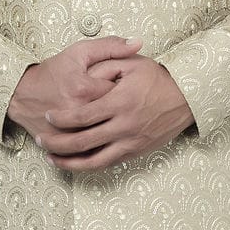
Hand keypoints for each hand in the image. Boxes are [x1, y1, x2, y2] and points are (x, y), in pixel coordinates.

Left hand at [9, 40, 194, 171]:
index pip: (82, 116)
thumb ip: (106, 64)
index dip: (62, 119)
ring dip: (70, 162)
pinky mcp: (137, 151)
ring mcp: (131, 142)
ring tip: (52, 159)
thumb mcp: (132, 64)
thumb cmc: (158, 78)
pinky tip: (77, 163)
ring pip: (94, 161)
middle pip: (83, 142)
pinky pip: (109, 163)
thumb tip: (85, 72)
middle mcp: (125, 126)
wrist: (188, 97)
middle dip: (58, 143)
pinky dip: (90, 166)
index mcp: (120, 102)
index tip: (50, 117)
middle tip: (41, 139)